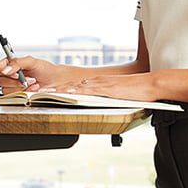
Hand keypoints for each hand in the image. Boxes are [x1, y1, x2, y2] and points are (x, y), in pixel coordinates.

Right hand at [0, 55, 56, 91]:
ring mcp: (13, 87)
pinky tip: (34, 89)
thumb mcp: (31, 61)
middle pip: (0, 81)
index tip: (13, 72)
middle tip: (27, 78)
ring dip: (21, 87)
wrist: (56, 81)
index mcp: (9, 65)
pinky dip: (26, 92)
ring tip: (33, 82)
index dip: (0, 70)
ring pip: (7, 90)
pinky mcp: (18, 96)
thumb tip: (6, 69)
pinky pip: (15, 97)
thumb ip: (17, 63)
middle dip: (15, 80)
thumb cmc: (45, 69)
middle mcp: (9, 76)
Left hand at [42, 72, 158, 100]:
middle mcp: (97, 82)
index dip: (58, 88)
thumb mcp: (118, 95)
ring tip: (45, 93)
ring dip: (59, 90)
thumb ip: (107, 99)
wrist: (151, 84)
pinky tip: (67, 93)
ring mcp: (101, 85)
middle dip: (52, 88)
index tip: (45, 92)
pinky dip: (77, 92)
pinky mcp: (108, 89)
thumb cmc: (138, 92)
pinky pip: (89, 90)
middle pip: (70, 84)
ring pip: (75, 86)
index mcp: (98, 83)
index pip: (73, 85)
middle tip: (37, 92)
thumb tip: (100, 105)